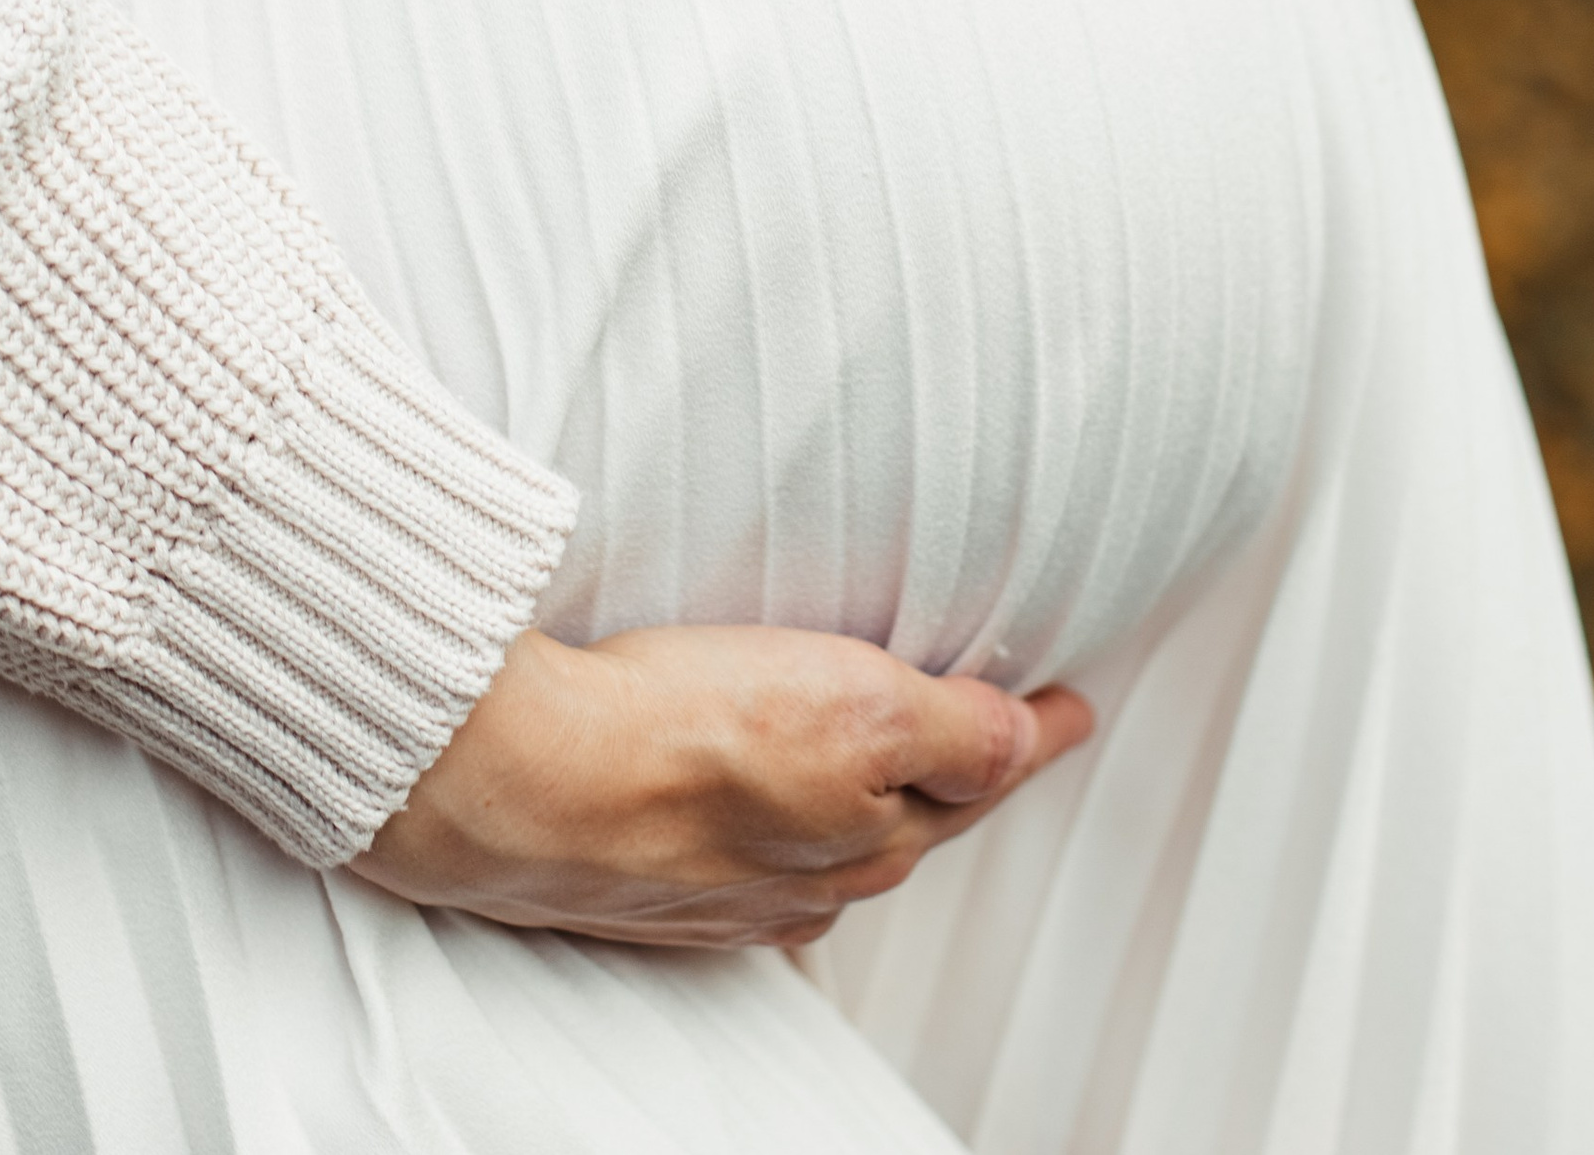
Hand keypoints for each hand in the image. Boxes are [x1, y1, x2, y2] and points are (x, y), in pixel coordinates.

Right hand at [352, 624, 1091, 949]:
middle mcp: (806, 880)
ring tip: (869, 753)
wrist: (520, 782)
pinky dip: (765, 820)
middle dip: (950, 775)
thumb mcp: (857, 709)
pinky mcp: (647, 879)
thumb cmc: (681, 737)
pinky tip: (750, 802)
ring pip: (819, 840)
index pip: (977, 777)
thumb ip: (951, 730)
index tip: (1072, 705)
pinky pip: (738, 854)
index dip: (1030, 733)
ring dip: (854, 798)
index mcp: (871, 837)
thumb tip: (1029, 741)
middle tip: (988, 722)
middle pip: (903, 817)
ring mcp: (724, 889)